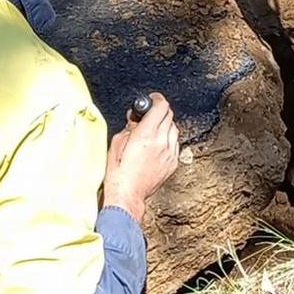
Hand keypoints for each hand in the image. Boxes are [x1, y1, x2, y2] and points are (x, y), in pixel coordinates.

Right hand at [103, 92, 178, 221]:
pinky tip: (157, 145)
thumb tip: (136, 117)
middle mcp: (162, 142)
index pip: (161, 107)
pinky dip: (168, 140)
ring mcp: (170, 153)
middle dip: (160, 111)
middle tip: (150, 114)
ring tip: (153, 130)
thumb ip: (130, 126)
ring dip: (165, 126)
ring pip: (174, 129)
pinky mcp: (173, 163)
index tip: (152, 99)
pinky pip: (175, 144)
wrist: (127, 194)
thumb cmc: (118, 171)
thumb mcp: (117, 142)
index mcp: (147, 134)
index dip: (157, 99)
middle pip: (169, 116)